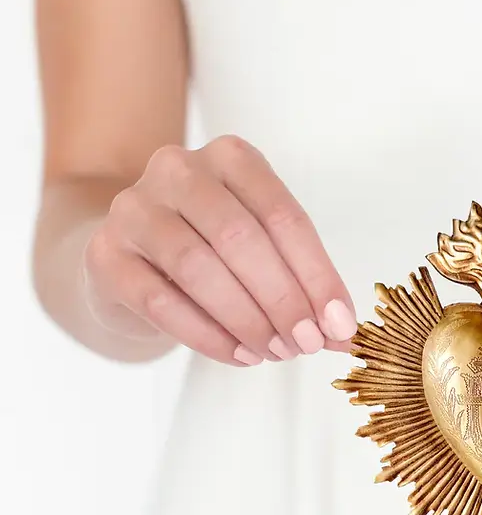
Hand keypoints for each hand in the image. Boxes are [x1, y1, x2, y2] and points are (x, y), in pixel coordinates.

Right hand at [81, 135, 357, 365]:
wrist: (133, 258)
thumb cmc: (215, 252)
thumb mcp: (262, 251)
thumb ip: (302, 285)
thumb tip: (343, 334)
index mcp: (231, 158)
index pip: (283, 216)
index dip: (317, 274)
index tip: (340, 324)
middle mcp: (178, 170)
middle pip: (240, 237)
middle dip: (282, 299)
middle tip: (307, 344)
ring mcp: (134, 208)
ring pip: (197, 266)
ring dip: (247, 319)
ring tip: (276, 352)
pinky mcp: (105, 254)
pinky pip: (159, 300)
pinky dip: (208, 335)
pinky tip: (240, 356)